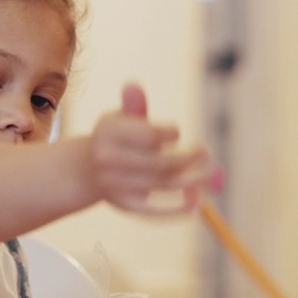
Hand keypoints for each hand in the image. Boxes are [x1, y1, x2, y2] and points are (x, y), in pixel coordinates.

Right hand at [87, 83, 213, 215]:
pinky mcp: (124, 206)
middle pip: (161, 163)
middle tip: (207, 154)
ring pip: (163, 185)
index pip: (151, 135)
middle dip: (191, 159)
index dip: (172, 134)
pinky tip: (197, 204)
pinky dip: (177, 210)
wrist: (87, 169)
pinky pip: (154, 211)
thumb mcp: (122, 117)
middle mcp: (109, 160)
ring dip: (193, 182)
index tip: (177, 133)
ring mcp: (115, 185)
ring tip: (210, 175)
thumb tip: (133, 85)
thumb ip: (134, 104)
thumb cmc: (116, 137)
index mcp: (110, 133)